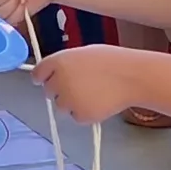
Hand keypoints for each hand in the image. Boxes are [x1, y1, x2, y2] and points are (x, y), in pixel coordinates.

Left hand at [35, 44, 150, 123]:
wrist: (132, 77)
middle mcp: (59, 81)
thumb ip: (65, 63)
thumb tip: (55, 72)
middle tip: (81, 86)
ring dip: (72, 102)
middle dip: (60, 90)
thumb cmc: (113, 62)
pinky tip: (99, 102)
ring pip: (62, 106)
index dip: (42, 78)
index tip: (44, 81)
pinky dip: (85, 113)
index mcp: (58, 61)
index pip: (38, 73)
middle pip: (48, 91)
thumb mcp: (84, 53)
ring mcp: (68, 100)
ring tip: (94, 92)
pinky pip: (76, 116)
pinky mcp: (80, 115)